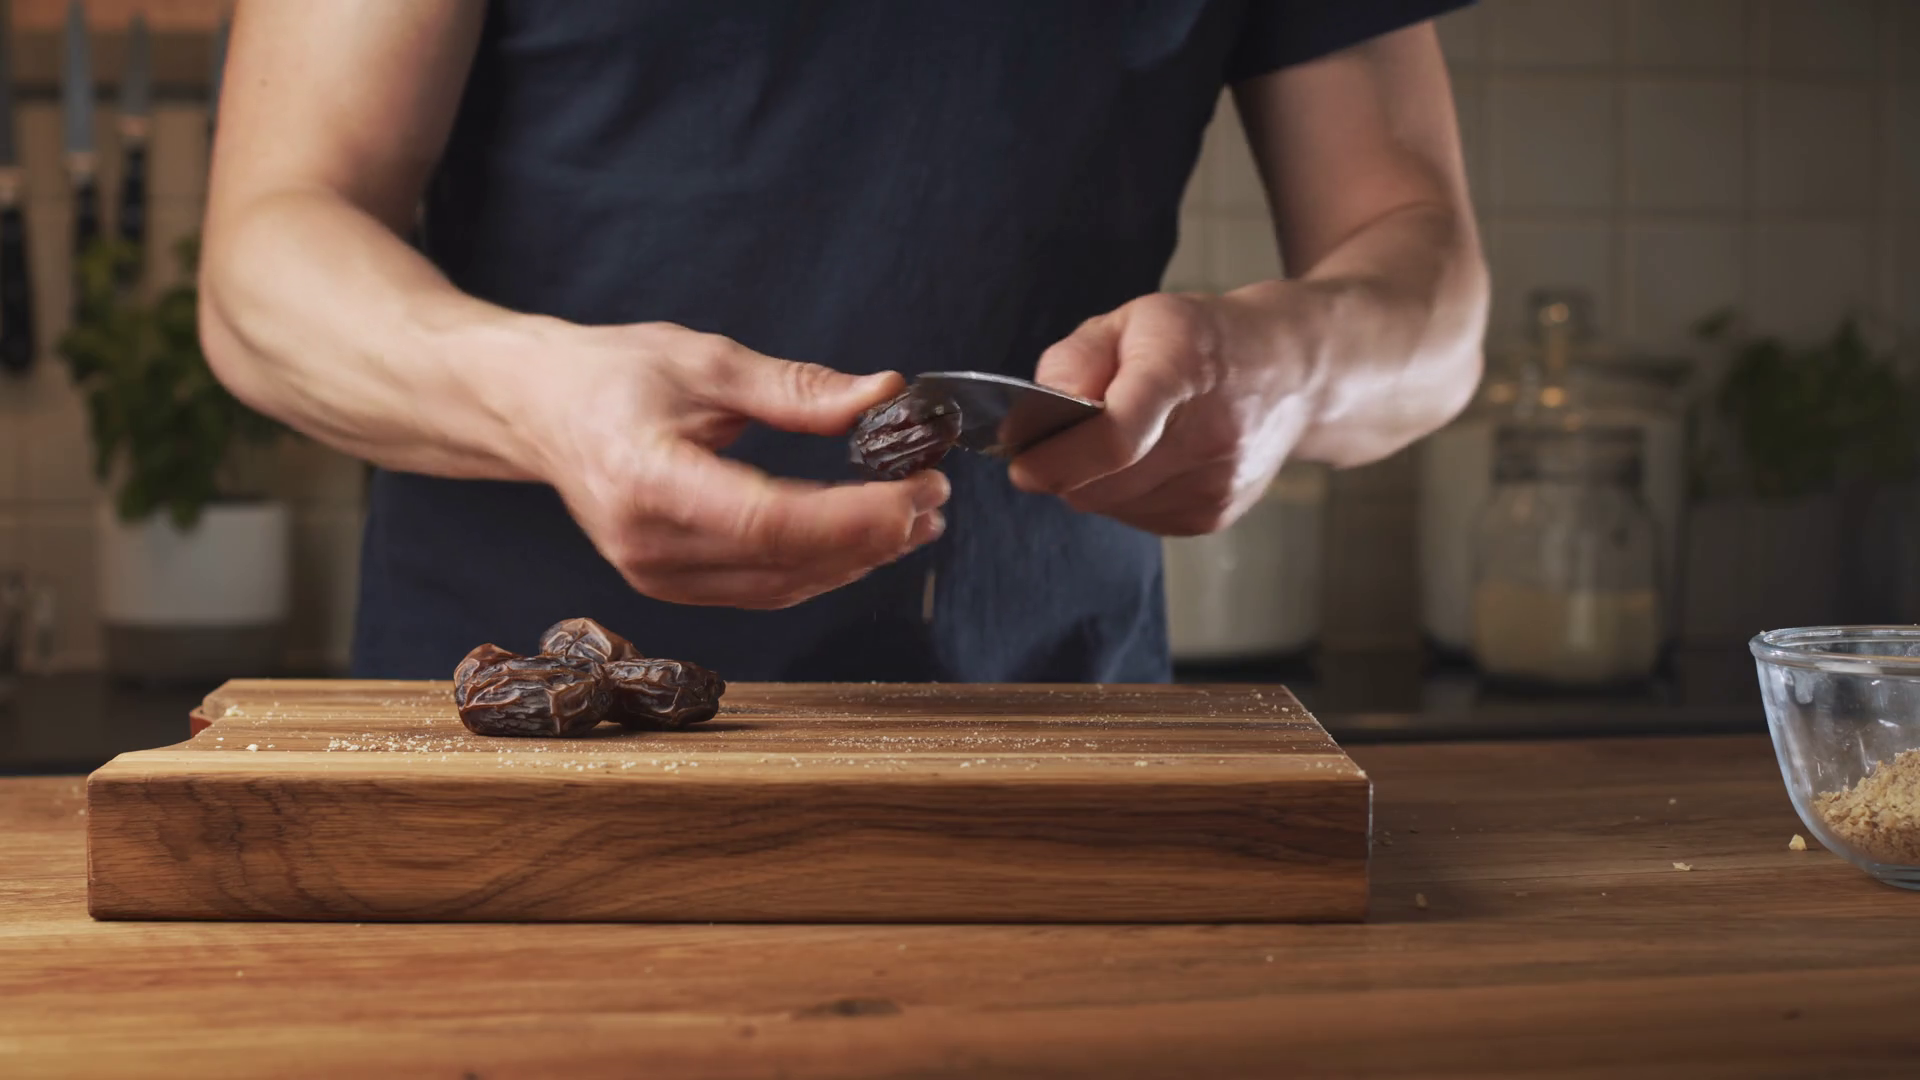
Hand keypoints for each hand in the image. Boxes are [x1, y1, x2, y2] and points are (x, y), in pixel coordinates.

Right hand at [522, 321, 948, 607]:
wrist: (536, 409)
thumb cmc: (609, 375)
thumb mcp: (705, 360)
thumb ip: (797, 389)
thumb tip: (883, 398)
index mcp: (647, 480)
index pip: (769, 520)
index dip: (853, 516)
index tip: (916, 491)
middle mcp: (648, 544)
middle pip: (785, 562)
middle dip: (872, 535)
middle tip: (933, 495)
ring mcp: (655, 575)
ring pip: (781, 586)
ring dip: (858, 558)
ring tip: (916, 518)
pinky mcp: (670, 584)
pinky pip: (762, 589)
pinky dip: (821, 567)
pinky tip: (866, 540)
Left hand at [1007, 287, 1322, 535]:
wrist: (1293, 374)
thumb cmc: (1201, 340)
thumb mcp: (1134, 320)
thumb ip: (1075, 361)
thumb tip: (1033, 418)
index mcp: (1182, 370)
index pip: (1116, 436)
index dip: (1057, 458)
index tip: (1021, 463)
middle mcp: (1208, 434)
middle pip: (1103, 482)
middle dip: (1060, 469)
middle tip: (1051, 442)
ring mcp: (1216, 484)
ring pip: (1111, 506)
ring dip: (1090, 482)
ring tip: (1111, 440)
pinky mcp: (1214, 516)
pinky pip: (1135, 518)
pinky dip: (1119, 495)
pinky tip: (1142, 460)